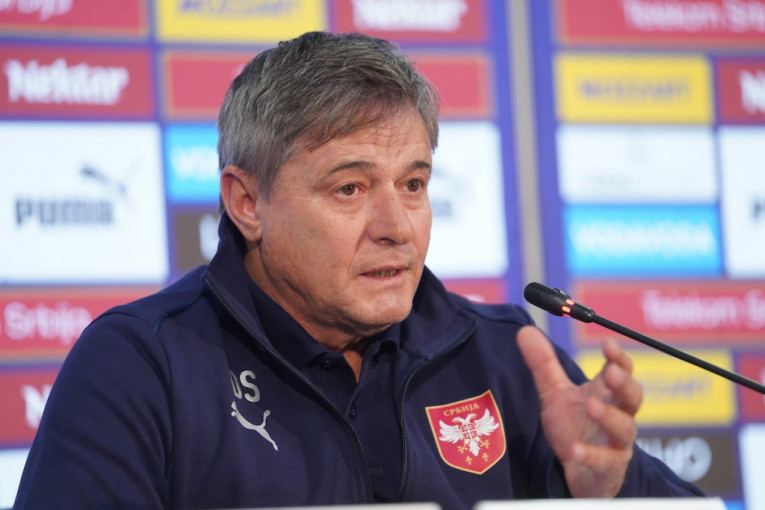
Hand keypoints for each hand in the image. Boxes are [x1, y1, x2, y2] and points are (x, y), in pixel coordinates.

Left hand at [517, 326, 642, 497]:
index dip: (618, 359)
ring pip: (624, 429)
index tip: (607, 344)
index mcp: (606, 395)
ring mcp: (616, 444)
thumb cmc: (575, 428)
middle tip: (610, 372)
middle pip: (632, 397)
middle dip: (624, 383)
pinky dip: (592, 456)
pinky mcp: (608, 470)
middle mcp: (617, 416)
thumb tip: (526, 330)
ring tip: (591, 405)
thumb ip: (543, 364)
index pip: (621, 372)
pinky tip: (575, 450)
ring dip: (610, 416)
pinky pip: (605, 463)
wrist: (581, 473)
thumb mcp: (555, 394)